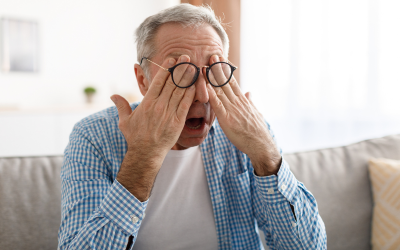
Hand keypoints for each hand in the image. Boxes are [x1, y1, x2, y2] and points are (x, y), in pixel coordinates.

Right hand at [111, 55, 195, 199]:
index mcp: (147, 102)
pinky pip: (186, 105)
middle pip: (172, 83)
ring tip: (193, 66)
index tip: (172, 60)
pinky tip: (196, 85)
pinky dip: (191, 94)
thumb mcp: (125, 121)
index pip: (158, 81)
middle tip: (186, 57)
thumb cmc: (135, 137)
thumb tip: (113, 96)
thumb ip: (121, 106)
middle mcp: (159, 105)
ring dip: (187, 78)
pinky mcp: (178, 122)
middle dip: (180, 69)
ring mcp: (169, 113)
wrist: (146, 153)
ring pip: (180, 92)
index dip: (166, 69)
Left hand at [206, 55, 280, 175]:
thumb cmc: (257, 132)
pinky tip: (205, 87)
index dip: (225, 69)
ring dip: (211, 78)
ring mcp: (232, 110)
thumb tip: (249, 93)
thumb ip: (250, 102)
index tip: (219, 58)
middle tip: (211, 54)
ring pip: (220, 91)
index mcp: (242, 100)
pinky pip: (217, 105)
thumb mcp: (255, 113)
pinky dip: (211, 95)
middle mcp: (237, 102)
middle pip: (226, 82)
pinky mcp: (227, 119)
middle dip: (218, 68)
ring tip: (204, 65)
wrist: (261, 145)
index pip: (232, 81)